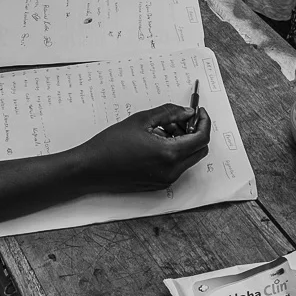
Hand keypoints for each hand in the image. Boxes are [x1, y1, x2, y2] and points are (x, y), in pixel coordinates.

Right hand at [73, 104, 211, 192]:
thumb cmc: (111, 144)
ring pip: (188, 158)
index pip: (201, 138)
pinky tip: (156, 142)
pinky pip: (176, 167)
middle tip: (181, 119)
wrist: (92, 168)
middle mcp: (172, 170)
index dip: (203, 122)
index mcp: (170, 153)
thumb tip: (187, 112)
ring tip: (163, 129)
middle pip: (199, 150)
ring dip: (184, 142)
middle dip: (195, 132)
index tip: (198, 111)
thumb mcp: (142, 120)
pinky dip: (174, 152)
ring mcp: (166, 180)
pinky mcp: (158, 184)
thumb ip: (169, 113)